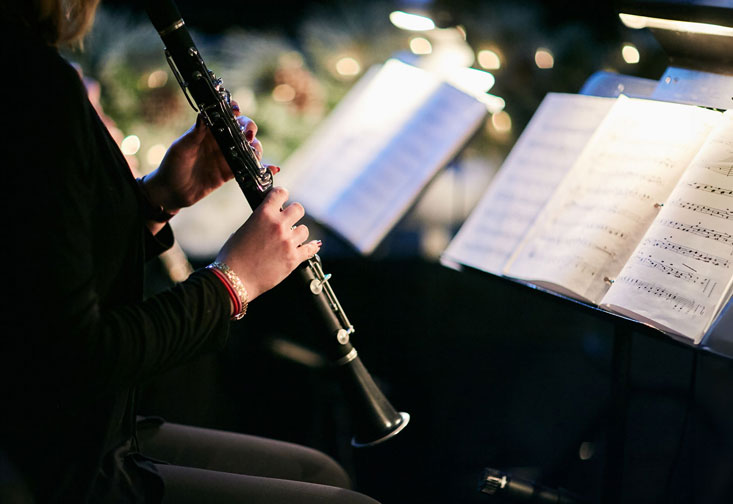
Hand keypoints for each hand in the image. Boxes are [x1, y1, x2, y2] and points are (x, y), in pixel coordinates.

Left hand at [141, 103, 263, 213]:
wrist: (171, 193)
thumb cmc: (172, 166)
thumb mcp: (181, 148)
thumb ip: (195, 133)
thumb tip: (204, 115)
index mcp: (208, 130)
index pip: (225, 115)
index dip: (234, 111)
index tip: (237, 111)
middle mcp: (221, 141)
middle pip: (243, 130)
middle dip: (250, 129)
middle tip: (248, 136)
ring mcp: (228, 157)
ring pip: (250, 148)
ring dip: (257, 148)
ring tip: (255, 154)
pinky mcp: (231, 173)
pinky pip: (250, 168)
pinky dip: (263, 168)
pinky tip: (273, 169)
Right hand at [215, 186, 320, 300]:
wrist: (234, 279)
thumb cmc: (233, 256)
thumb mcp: (242, 230)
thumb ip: (259, 222)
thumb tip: (267, 222)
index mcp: (263, 214)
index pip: (280, 194)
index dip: (282, 195)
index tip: (283, 198)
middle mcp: (278, 225)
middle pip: (298, 209)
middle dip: (293, 213)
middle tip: (289, 220)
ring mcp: (288, 242)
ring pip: (304, 229)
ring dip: (298, 233)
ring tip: (290, 239)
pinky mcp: (293, 258)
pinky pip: (310, 249)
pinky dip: (311, 248)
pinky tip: (310, 246)